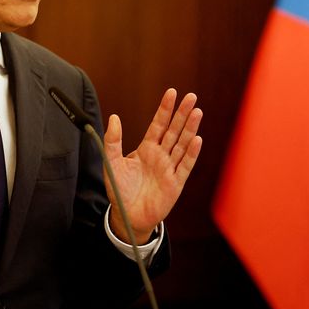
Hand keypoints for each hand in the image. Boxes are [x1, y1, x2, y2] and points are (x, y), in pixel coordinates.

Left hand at [105, 89, 201, 243]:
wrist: (127, 215)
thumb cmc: (120, 189)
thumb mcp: (111, 162)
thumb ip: (113, 140)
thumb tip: (114, 117)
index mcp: (147, 148)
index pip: (158, 124)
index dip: (165, 109)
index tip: (172, 93)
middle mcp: (161, 155)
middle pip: (174, 131)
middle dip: (182, 114)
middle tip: (191, 97)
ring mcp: (169, 168)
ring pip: (182, 144)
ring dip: (190, 128)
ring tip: (197, 112)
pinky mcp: (175, 183)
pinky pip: (185, 166)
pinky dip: (191, 153)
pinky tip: (197, 139)